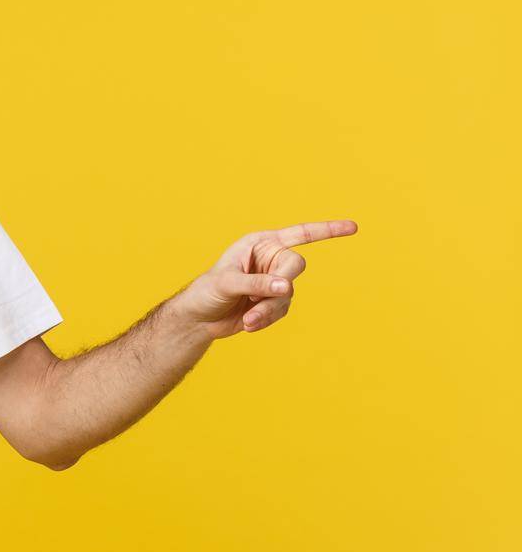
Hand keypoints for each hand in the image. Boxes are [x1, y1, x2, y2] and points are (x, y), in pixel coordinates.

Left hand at [172, 219, 357, 339]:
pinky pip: (282, 310)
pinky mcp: (273, 302)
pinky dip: (266, 319)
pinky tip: (248, 324)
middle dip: (280, 285)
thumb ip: (257, 283)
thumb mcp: (227, 283)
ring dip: (268, 310)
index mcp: (260, 244)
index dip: (327, 230)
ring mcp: (274, 282)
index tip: (353, 227)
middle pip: (295, 266)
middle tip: (256, 299)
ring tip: (247, 319)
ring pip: (289, 294)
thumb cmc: (207, 292)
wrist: (199, 318)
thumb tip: (287, 287)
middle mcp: (270, 260)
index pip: (300, 234)